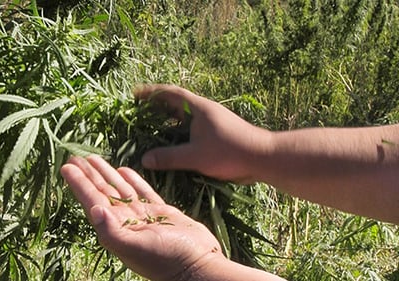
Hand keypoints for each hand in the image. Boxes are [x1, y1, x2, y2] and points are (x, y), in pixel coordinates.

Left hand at [60, 155, 223, 280]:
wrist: (197, 266)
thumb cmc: (166, 260)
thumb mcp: (135, 247)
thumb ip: (112, 231)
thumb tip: (94, 209)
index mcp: (116, 228)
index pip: (92, 200)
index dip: (79, 183)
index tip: (67, 167)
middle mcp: (126, 222)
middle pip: (103, 191)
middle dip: (89, 174)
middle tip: (75, 157)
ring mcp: (143, 217)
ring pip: (121, 189)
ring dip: (107, 174)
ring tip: (95, 159)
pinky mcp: (161, 214)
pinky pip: (143, 192)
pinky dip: (133, 180)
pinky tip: (125, 170)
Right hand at [135, 84, 272, 182]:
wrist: (263, 157)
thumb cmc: (229, 151)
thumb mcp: (195, 156)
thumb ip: (169, 157)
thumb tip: (144, 159)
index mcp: (198, 108)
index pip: (170, 94)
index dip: (151, 93)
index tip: (135, 95)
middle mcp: (205, 111)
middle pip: (176, 104)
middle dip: (157, 106)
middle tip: (139, 112)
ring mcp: (212, 122)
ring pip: (185, 117)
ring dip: (168, 120)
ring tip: (152, 128)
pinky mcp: (218, 134)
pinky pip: (192, 129)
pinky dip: (179, 132)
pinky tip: (174, 144)